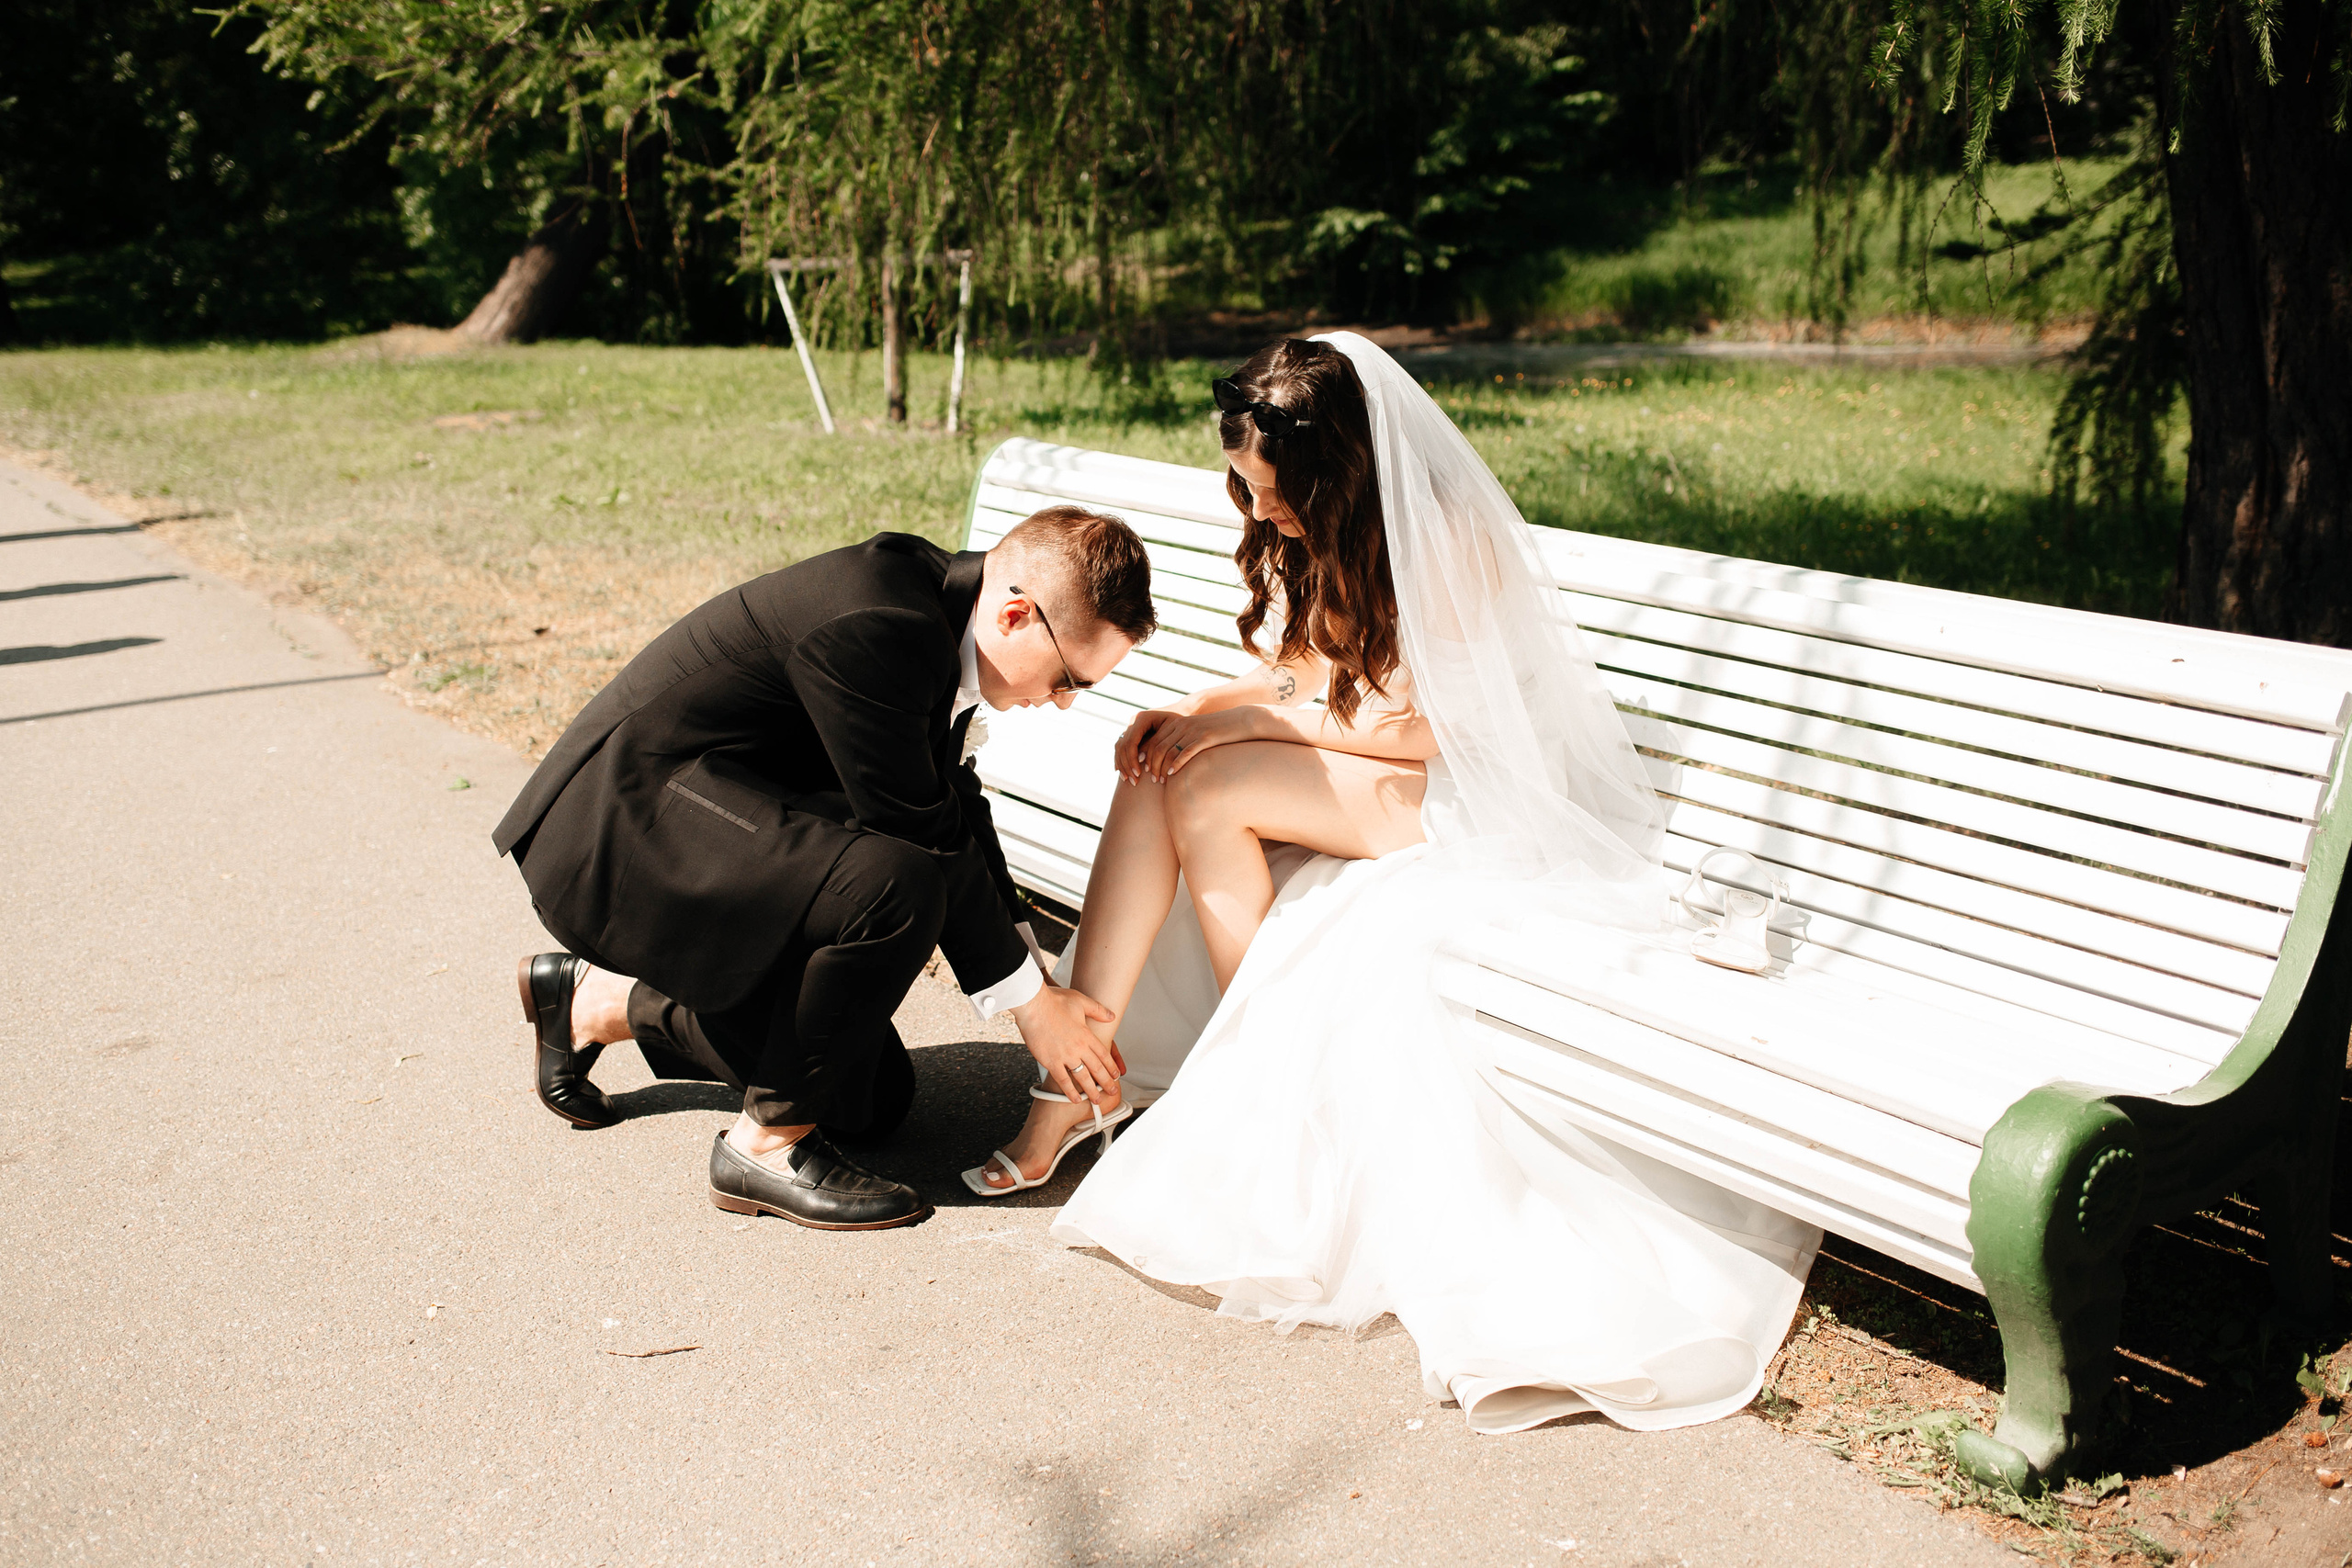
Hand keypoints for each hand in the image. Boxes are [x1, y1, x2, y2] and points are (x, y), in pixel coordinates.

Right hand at [1011, 984, 1123, 1106]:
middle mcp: (1078, 1047)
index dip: (1111, 1066)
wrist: (1033, 1005)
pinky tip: (1075, 1099)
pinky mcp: (1051, 1061)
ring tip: (1097, 1099)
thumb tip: (1111, 1016)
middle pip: (1097, 1069)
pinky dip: (1070, 1091)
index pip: (1104, 1054)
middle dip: (1106, 1082)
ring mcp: (1065, 1056)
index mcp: (1086, 1034)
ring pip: (1083, 1078)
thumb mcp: (1081, 1001)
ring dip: (1091, 1090)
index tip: (1115, 1075)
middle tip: (1112, 1091)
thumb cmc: (1053, 1001)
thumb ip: (1097, 1010)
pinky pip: (1063, 1080)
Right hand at [1114, 700, 1196, 781]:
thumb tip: (1141, 759)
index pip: (1131, 741)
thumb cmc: (1181, 725)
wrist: (1183, 715)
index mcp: (1142, 718)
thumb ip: (1156, 744)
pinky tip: (1123, 774)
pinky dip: (1121, 761)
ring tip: (1128, 780)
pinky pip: (1121, 749)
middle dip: (1127, 765)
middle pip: (1122, 745)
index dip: (1132, 759)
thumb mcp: (1172, 734)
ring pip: (1119, 748)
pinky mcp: (1132, 735)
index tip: (1139, 774)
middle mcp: (1133, 721)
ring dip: (1122, 765)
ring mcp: (1131, 727)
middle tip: (1133, 781)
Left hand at [1119, 705, 1261, 783]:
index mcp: (1176, 724)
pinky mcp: (1204, 737)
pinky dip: (1176, 764)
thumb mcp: (1196, 734)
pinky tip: (1172, 775)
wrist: (1241, 721)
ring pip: (1169, 751)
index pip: (1154, 741)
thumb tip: (1170, 761)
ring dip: (1161, 768)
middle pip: (1158, 747)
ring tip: (1159, 781)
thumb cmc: (1218, 732)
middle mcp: (1181, 725)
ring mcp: (1192, 731)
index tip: (1145, 772)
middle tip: (1151, 780)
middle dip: (1151, 765)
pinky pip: (1185, 752)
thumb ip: (1182, 743)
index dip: (1147, 758)